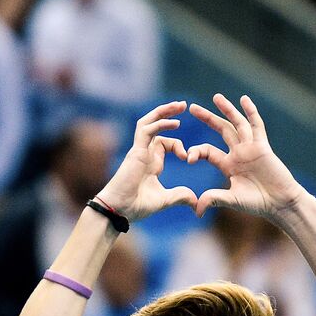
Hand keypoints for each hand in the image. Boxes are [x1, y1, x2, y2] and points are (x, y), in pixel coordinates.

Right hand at [97, 101, 196, 221]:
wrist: (119, 210)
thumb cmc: (136, 205)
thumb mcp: (165, 200)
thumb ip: (180, 196)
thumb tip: (195, 202)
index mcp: (150, 162)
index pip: (165, 142)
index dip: (179, 146)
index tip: (188, 158)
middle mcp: (144, 152)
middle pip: (154, 124)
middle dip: (169, 113)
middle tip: (184, 105)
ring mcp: (139, 150)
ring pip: (149, 122)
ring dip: (164, 111)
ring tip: (180, 105)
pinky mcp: (135, 151)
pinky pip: (146, 130)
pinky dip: (160, 123)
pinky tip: (175, 123)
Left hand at [187, 93, 306, 220]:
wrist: (280, 203)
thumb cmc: (258, 203)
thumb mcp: (232, 200)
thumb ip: (214, 199)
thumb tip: (197, 210)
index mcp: (228, 165)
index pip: (207, 150)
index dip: (195, 151)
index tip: (187, 158)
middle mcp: (238, 153)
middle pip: (221, 130)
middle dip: (207, 118)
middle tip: (192, 107)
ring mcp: (251, 148)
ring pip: (237, 124)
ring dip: (227, 109)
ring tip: (216, 97)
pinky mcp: (263, 146)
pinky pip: (256, 126)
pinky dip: (251, 112)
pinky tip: (244, 99)